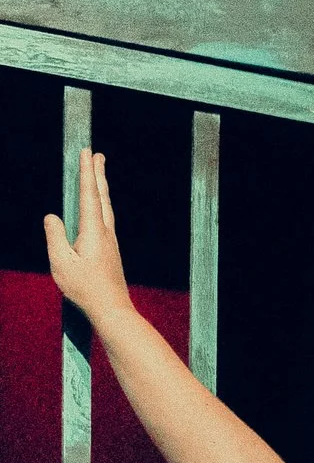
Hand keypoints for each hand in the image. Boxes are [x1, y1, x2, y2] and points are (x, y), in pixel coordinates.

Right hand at [44, 150, 134, 323]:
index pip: (89, 195)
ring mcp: (111, 242)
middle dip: (98, 174)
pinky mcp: (110, 250)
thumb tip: (52, 216)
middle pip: (102, 197)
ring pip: (106, 208)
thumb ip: (55, 237)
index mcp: (94, 232)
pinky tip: (100, 207)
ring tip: (99, 173)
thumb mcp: (61, 263)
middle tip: (98, 154)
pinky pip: (105, 219)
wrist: (112, 309)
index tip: (87, 152)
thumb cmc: (85, 289)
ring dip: (101, 187)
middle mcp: (106, 233)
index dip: (87, 172)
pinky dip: (101, 204)